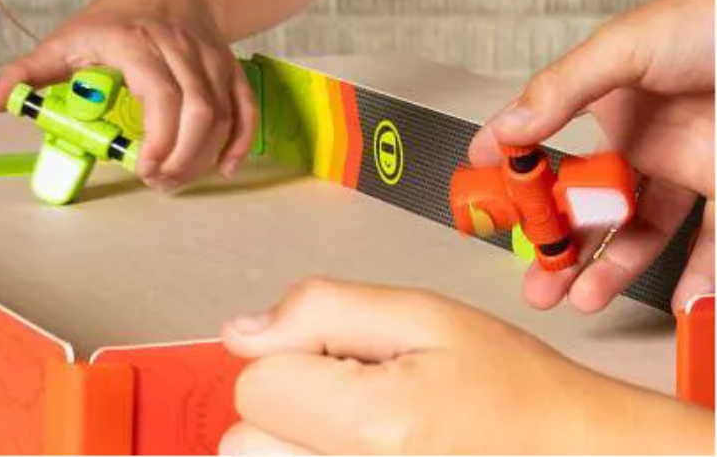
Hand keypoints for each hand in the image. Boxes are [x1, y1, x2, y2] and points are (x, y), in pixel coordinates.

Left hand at [0, 0, 255, 190]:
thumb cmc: (116, 17)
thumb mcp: (67, 38)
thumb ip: (30, 72)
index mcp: (135, 43)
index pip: (160, 93)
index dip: (159, 136)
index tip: (143, 167)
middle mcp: (179, 49)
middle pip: (198, 109)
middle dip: (182, 156)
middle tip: (159, 182)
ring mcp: (209, 59)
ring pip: (222, 112)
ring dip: (205, 154)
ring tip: (176, 178)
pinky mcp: (228, 68)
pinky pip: (244, 106)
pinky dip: (239, 139)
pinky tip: (223, 165)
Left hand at [219, 278, 710, 454]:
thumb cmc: (513, 387)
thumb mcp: (423, 316)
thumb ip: (322, 311)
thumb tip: (239, 333)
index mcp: (372, 426)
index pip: (255, 384)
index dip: (294, 354)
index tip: (347, 357)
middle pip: (246, 441)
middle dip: (288, 406)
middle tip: (359, 397)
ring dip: (294, 446)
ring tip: (364, 431)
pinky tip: (360, 450)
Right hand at [470, 0, 714, 313]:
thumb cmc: (705, 22)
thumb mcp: (622, 48)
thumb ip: (562, 90)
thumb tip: (505, 130)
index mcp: (608, 102)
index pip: (550, 144)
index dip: (518, 173)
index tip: (484, 198)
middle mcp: (643, 140)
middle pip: (590, 202)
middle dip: (559, 244)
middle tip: (535, 279)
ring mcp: (685, 168)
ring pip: (640, 231)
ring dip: (610, 269)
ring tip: (580, 299)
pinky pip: (712, 246)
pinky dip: (695, 281)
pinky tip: (674, 302)